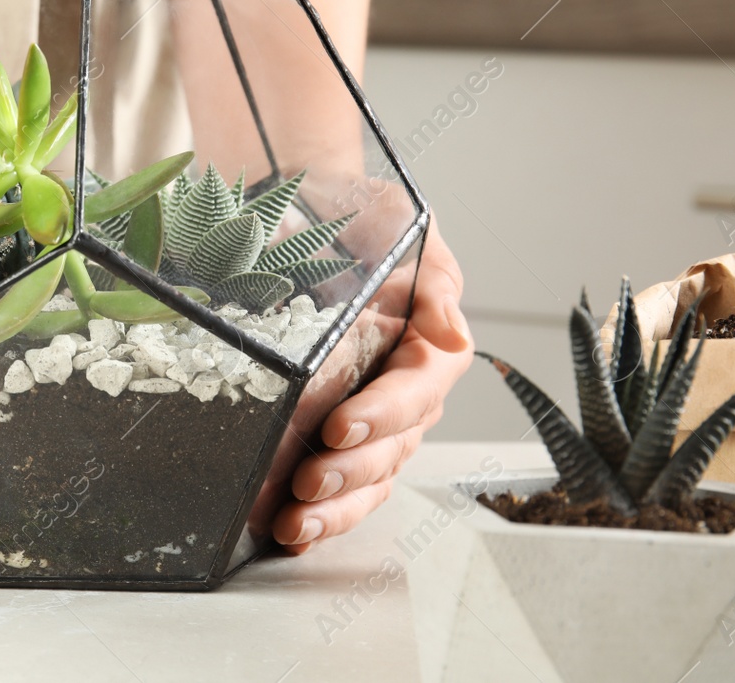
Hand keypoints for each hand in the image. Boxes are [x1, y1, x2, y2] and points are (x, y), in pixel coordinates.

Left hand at [271, 215, 471, 552]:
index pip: (416, 392)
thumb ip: (432, 275)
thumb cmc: (360, 216)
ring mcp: (372, 418)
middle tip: (307, 482)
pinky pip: (338, 482)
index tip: (337, 427)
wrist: (304, 208)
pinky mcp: (334, 433)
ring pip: (368, 478)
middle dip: (350, 472)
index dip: (381, 415)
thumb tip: (451, 328)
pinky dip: (316, 510)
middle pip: (391, 447)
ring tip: (293, 523)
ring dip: (333, 507)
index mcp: (429, 347)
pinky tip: (283, 527)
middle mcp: (405, 391)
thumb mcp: (403, 224)